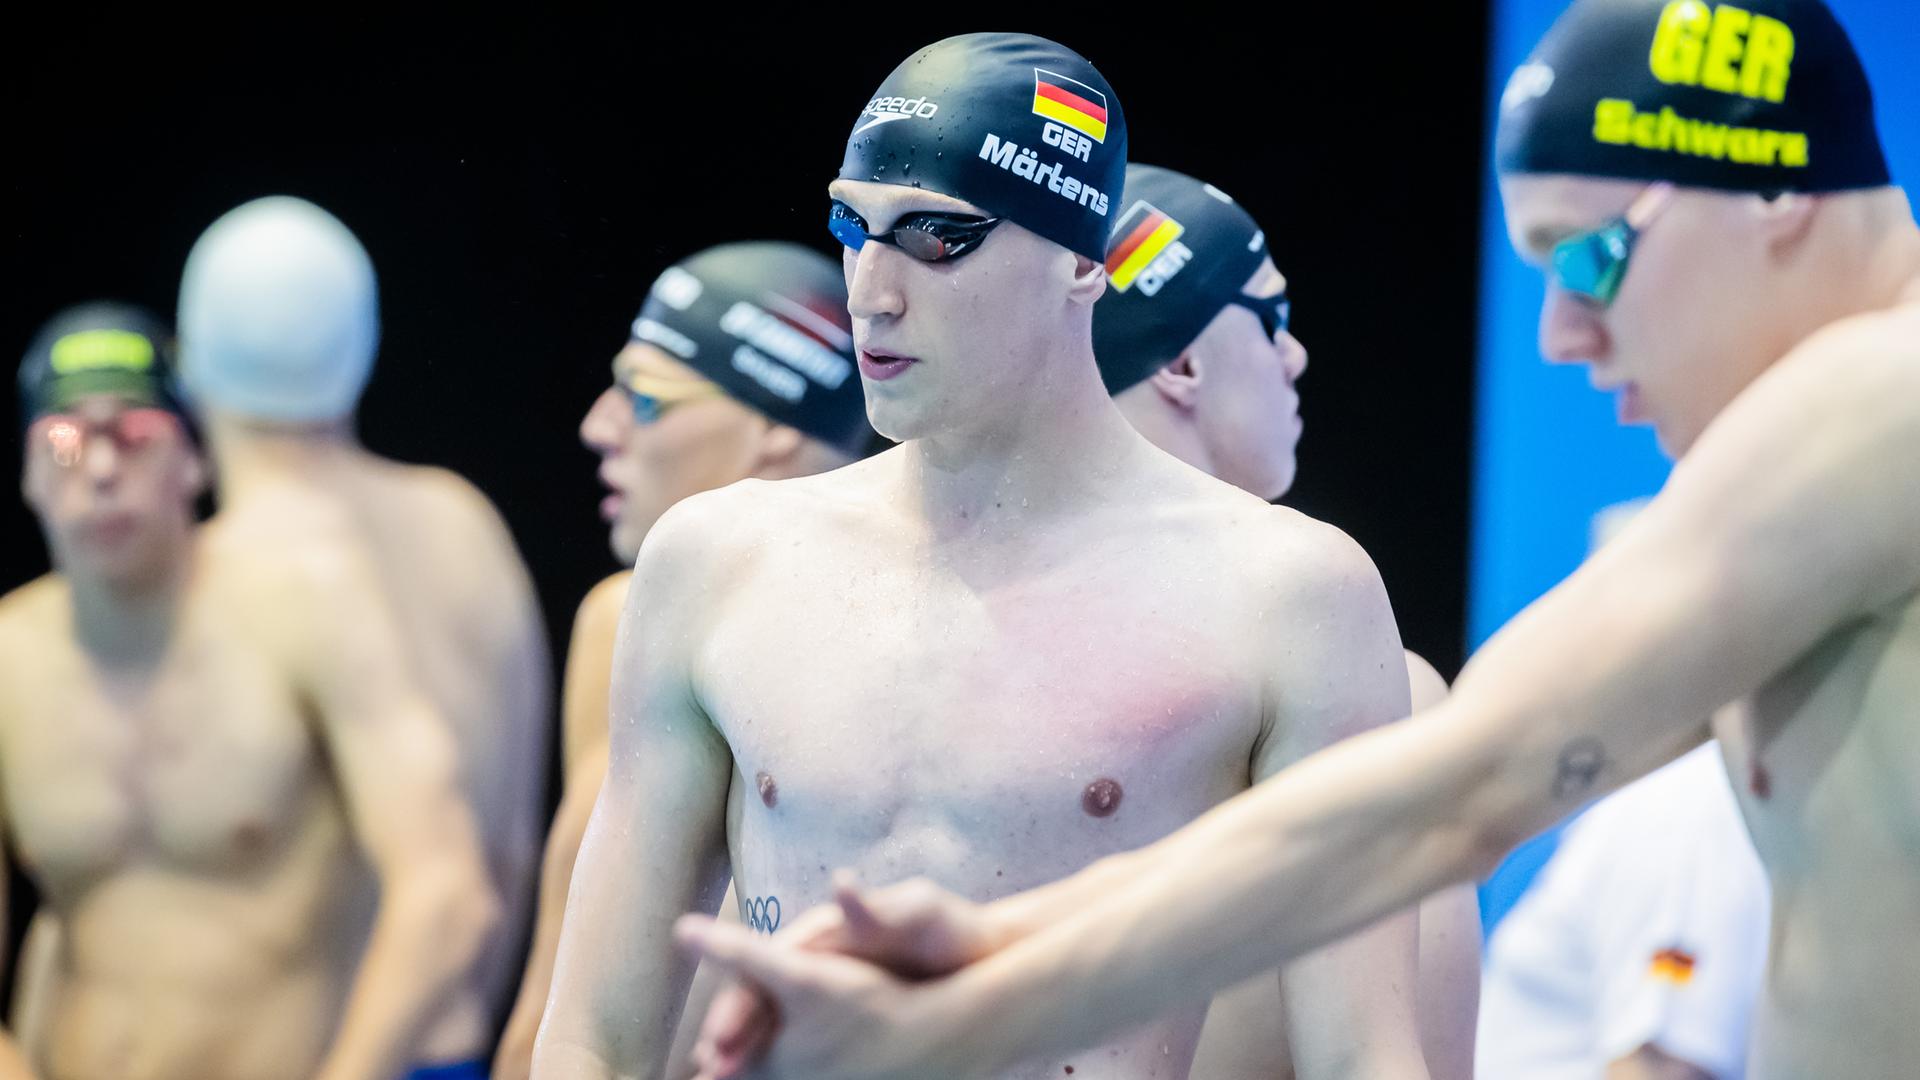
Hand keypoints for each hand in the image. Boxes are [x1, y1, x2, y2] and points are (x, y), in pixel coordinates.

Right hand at [680, 874, 1004, 1078]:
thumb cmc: (949, 927)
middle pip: (762, 996)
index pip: (767, 963)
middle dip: (731, 1030)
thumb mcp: (918, 912)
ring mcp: (837, 989)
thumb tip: (842, 885)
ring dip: (748, 1053)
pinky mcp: (855, 1015)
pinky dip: (782, 1064)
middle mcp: (823, 960)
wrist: (986, 953)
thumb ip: (878, 907)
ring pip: (778, 1023)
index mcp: (830, 934)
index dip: (738, 998)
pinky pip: (810, 1042)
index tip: (717, 1035)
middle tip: (709, 1065)